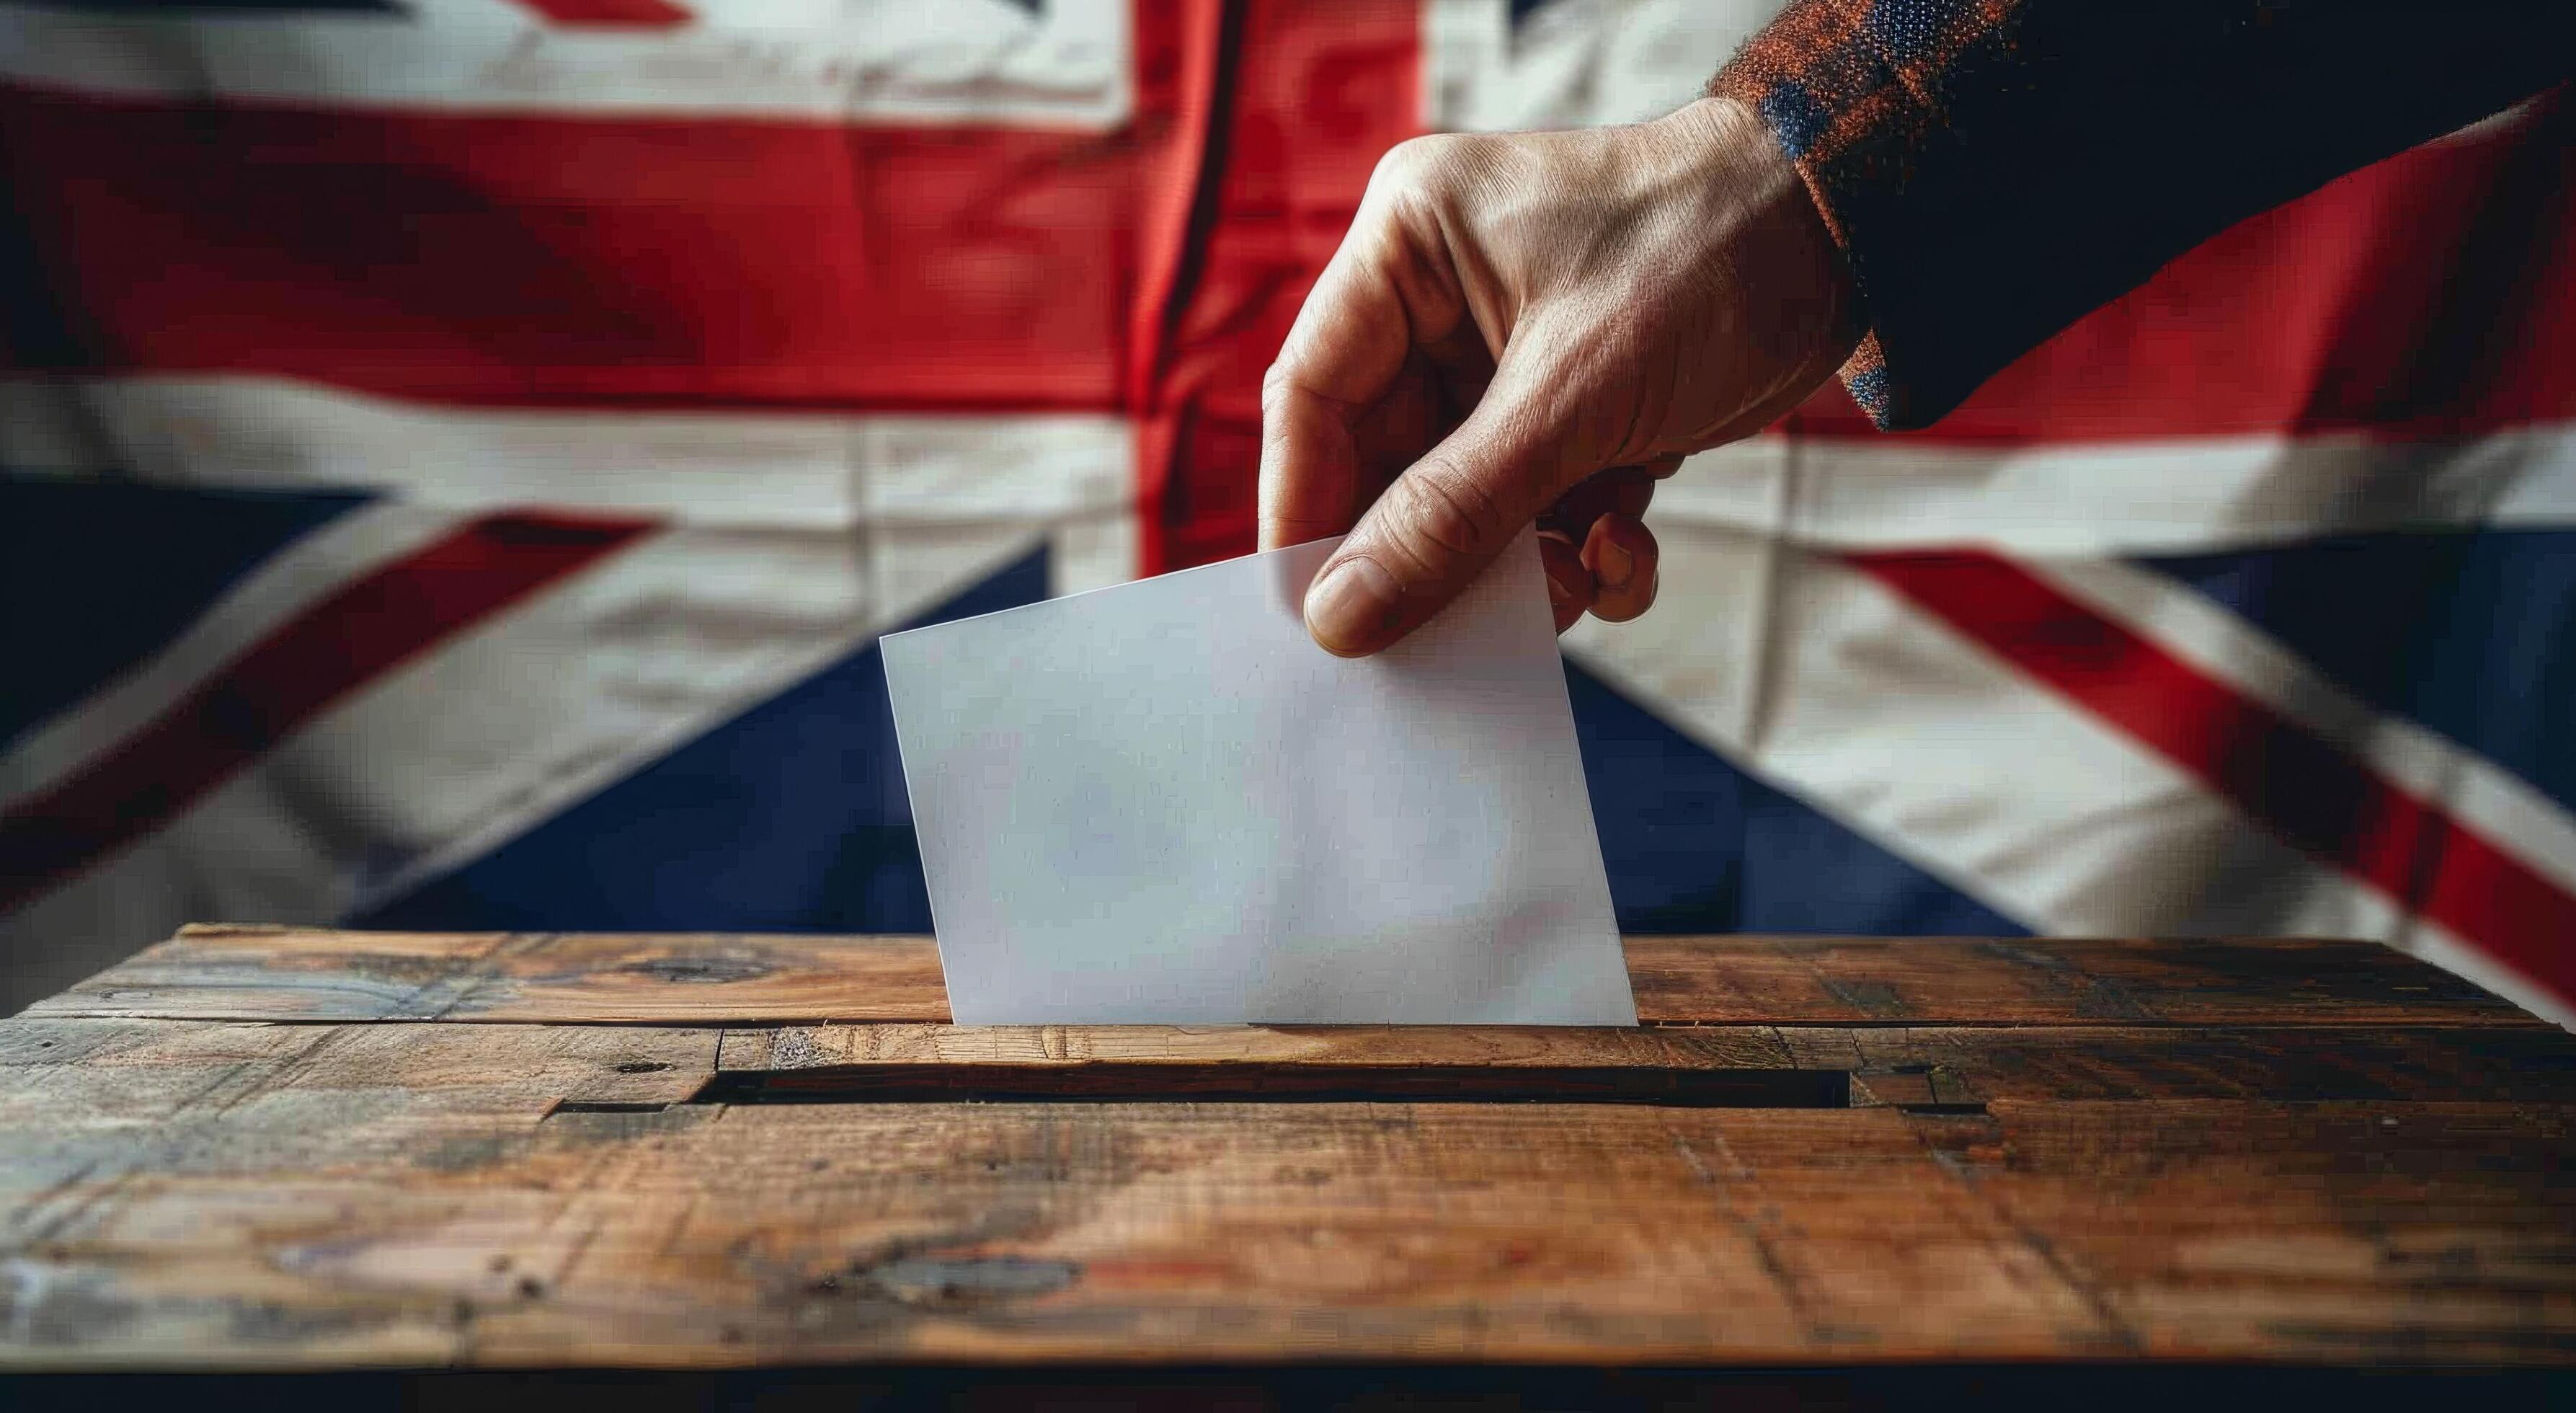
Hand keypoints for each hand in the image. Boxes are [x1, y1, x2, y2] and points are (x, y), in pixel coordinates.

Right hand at [1258, 96, 1859, 654]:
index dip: (1309, 513)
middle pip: (1389, 467)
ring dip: (1521, 564)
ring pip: (1469, 503)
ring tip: (1578, 579)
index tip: (1321, 615)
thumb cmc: (1712, 258)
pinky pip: (1540, 508)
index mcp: (1410, 247)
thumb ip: (1451, 514)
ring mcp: (1509, 359)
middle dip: (1442, 554)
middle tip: (1468, 626)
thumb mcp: (1573, 396)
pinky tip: (1628, 549)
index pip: (1313, 400)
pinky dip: (1582, 548)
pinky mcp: (1575, 407)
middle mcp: (1444, 301)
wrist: (1861, 238)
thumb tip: (1340, 617)